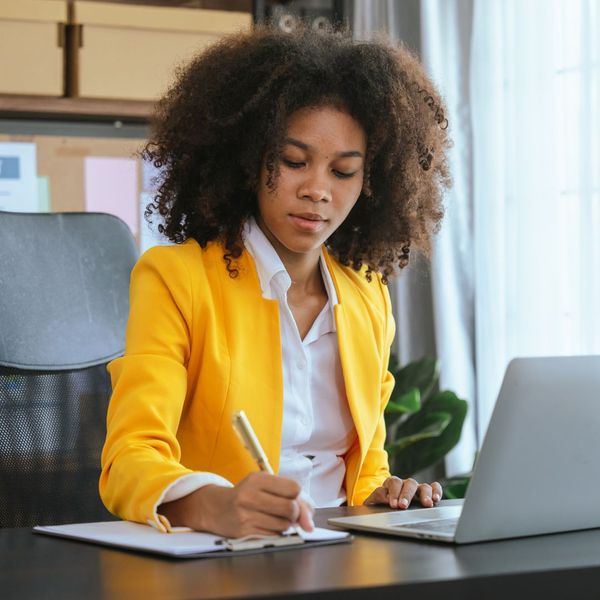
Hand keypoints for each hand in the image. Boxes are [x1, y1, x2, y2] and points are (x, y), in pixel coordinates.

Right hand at [159, 472, 313, 537]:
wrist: (216, 507)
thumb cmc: (246, 494)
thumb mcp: (264, 484)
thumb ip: (289, 495)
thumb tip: (309, 518)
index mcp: (258, 478)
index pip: (294, 488)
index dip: (297, 495)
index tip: (292, 497)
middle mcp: (250, 495)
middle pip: (290, 508)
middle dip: (295, 513)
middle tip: (288, 512)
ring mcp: (246, 514)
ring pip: (284, 524)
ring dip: (286, 524)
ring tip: (275, 517)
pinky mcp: (244, 531)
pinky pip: (273, 535)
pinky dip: (276, 531)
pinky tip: (267, 524)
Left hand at [363, 476, 442, 508]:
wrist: (386, 507)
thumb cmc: (380, 504)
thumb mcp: (373, 502)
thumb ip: (376, 498)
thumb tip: (383, 496)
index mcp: (391, 484)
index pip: (393, 483)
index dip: (393, 493)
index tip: (393, 504)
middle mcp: (405, 484)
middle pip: (408, 483)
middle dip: (406, 494)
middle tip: (403, 506)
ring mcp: (417, 488)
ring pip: (423, 486)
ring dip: (425, 494)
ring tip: (426, 504)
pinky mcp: (427, 494)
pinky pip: (434, 487)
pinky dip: (436, 491)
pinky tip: (436, 499)